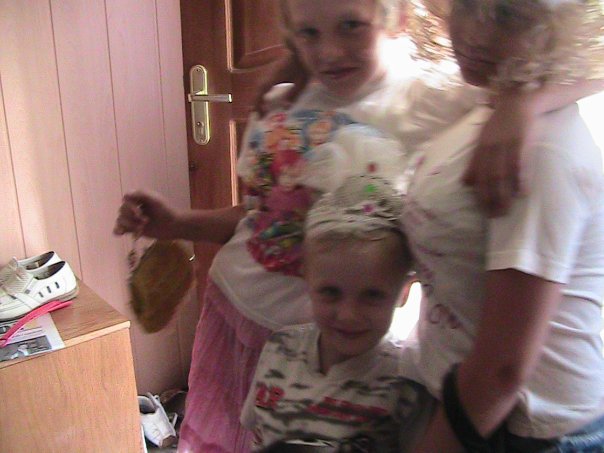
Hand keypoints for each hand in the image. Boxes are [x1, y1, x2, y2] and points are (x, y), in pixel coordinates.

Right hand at [113, 190, 178, 238]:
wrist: (174, 227)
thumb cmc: (167, 212)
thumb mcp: (156, 200)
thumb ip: (142, 194)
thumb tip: (126, 194)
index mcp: (139, 198)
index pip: (126, 199)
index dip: (130, 206)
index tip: (139, 212)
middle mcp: (134, 207)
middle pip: (122, 210)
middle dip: (132, 216)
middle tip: (146, 221)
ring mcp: (134, 218)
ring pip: (121, 219)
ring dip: (129, 224)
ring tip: (141, 228)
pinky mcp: (134, 229)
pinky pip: (121, 229)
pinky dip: (118, 230)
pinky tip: (120, 233)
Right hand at [253, 49, 308, 116]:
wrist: (299, 49)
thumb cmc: (302, 64)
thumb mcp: (302, 81)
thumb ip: (293, 94)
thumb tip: (285, 108)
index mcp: (274, 77)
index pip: (261, 92)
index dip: (258, 104)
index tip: (258, 115)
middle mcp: (268, 75)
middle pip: (257, 90)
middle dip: (255, 104)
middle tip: (257, 116)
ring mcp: (269, 72)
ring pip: (259, 87)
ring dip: (257, 98)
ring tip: (259, 110)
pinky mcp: (271, 72)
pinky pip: (263, 84)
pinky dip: (262, 93)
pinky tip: (265, 100)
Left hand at [463, 95, 534, 216]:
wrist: (517, 100)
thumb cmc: (499, 123)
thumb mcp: (482, 141)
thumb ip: (475, 162)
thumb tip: (465, 183)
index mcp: (480, 148)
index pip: (476, 175)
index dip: (478, 193)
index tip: (481, 210)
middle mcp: (490, 148)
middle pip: (488, 178)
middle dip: (489, 199)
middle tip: (493, 216)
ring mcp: (505, 144)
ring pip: (502, 174)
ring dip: (503, 194)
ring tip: (505, 210)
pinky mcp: (521, 140)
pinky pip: (520, 163)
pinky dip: (520, 179)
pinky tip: (522, 193)